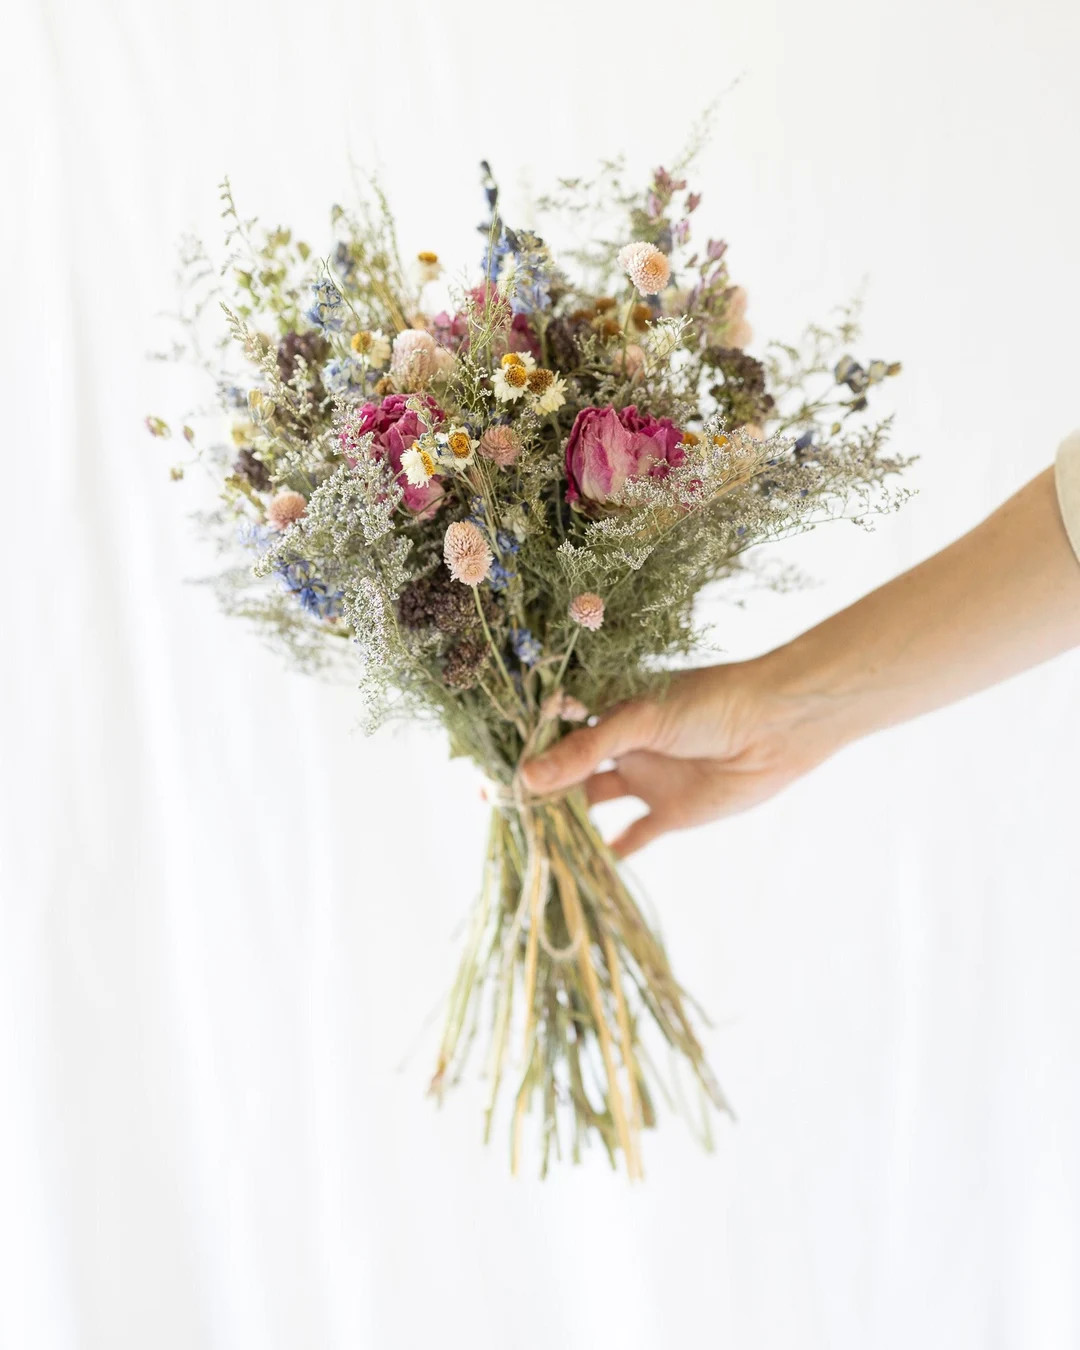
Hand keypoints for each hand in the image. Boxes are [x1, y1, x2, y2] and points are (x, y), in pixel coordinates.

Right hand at [520, 659, 846, 856]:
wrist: (778, 725)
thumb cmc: (709, 702)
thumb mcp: (640, 719)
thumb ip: (586, 750)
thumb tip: (527, 779)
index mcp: (607, 709)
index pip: (552, 731)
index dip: (521, 751)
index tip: (487, 773)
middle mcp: (620, 745)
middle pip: (566, 772)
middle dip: (536, 792)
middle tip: (499, 812)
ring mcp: (644, 779)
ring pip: (592, 806)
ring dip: (565, 822)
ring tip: (531, 841)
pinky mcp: (670, 812)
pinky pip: (633, 837)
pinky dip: (611, 854)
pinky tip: (585, 870)